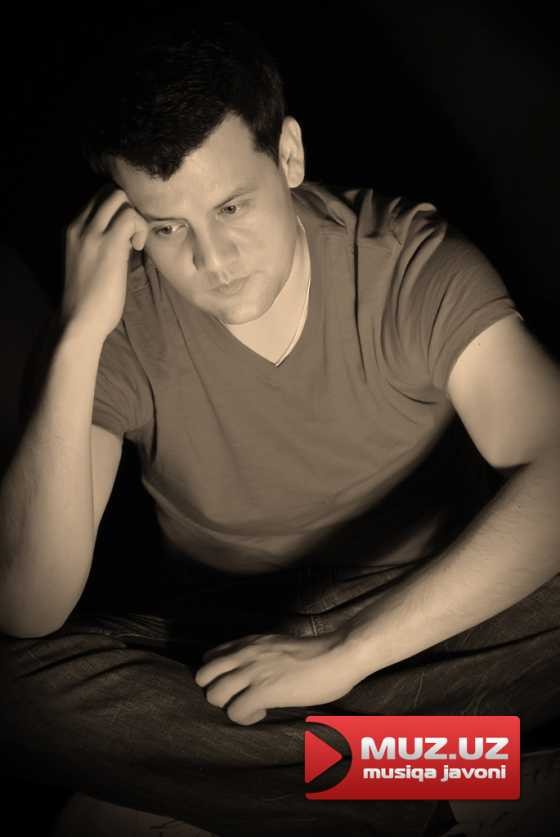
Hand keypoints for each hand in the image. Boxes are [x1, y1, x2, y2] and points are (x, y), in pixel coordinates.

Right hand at [61, 184, 149, 341]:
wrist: (80, 320)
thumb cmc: (89, 298)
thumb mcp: (88, 261)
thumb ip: (102, 242)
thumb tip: (126, 232)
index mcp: (72, 228)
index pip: (97, 197)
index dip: (118, 209)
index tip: (126, 233)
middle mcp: (78, 225)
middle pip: (109, 191)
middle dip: (129, 208)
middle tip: (133, 235)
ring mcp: (92, 233)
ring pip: (120, 197)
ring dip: (135, 216)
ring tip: (134, 243)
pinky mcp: (109, 245)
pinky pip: (131, 216)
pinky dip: (140, 228)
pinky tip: (137, 249)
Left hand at [194, 630, 358, 725]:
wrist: (336, 655)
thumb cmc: (316, 653)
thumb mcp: (277, 645)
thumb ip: (260, 654)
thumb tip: (254, 671)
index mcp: (249, 642)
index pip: (210, 657)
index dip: (218, 675)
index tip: (237, 684)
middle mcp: (244, 654)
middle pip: (203, 676)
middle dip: (216, 692)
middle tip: (238, 698)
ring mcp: (251, 672)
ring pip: (213, 695)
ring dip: (228, 706)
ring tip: (251, 706)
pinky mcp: (263, 691)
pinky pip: (234, 712)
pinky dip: (244, 718)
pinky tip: (263, 712)